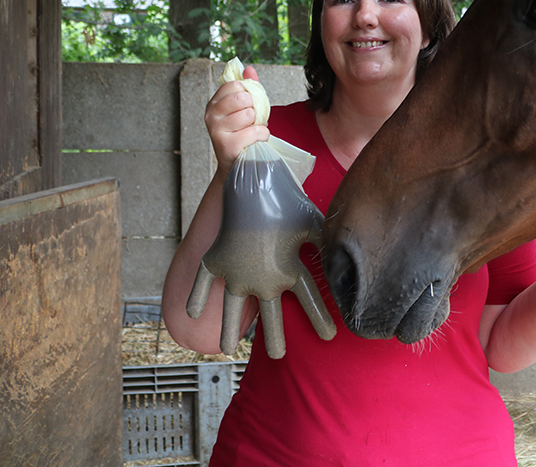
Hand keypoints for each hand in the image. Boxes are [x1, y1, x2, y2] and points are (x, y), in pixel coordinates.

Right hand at [186, 151, 335, 358]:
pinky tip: (190, 315)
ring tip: (228, 350)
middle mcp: (262, 278)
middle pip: (270, 316)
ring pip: (233, 310)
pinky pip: (202, 282)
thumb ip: (326, 244)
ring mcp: (236, 272)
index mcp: (288, 269)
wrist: (254, 180)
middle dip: (276, 337)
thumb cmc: (288, 200)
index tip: (330, 337)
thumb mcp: (313, 222)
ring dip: (230, 330)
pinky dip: (195, 297)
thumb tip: (345, 259)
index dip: (321, 318)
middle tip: (279, 355)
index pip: (309, 300)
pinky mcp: (216, 260)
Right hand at [204, 65, 269, 176]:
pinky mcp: (228, 145)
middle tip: (251, 120)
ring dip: (259, 124)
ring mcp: (217, 130)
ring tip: (251, 131)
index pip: (235, 84)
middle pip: (242, 97)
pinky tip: (254, 141)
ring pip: (250, 114)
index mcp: (214, 103)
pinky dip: (262, 135)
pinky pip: (256, 131)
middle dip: (254, 108)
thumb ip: (248, 87)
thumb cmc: (242, 132)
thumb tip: (249, 68)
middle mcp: (211, 115)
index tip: (247, 105)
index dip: (249, 93)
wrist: (236, 162)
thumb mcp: (245, 108)